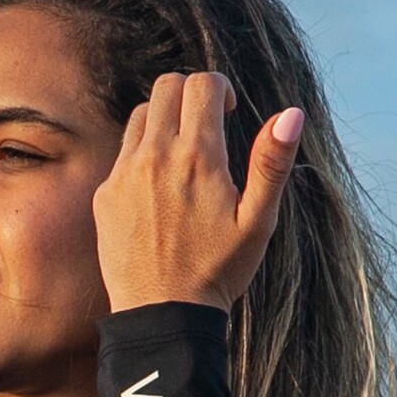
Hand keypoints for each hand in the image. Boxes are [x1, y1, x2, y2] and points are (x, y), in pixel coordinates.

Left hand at [92, 71, 304, 313]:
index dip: (220, 89)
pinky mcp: (104, 194)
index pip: (201, 85)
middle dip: (190, 94)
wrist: (162, 312)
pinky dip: (142, 154)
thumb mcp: (258, 220)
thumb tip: (291, 114)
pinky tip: (161, 189)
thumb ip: (272, 162)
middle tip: (207, 125)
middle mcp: (154, 157)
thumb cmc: (218, 269)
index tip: (228, 113)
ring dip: (163, 120)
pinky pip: (122, 154)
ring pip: (140, 116)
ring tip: (185, 156)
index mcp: (197, 157)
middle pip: (166, 87)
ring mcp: (123, 174)